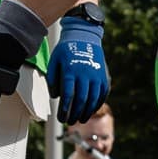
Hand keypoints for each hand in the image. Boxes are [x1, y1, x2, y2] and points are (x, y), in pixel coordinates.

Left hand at [49, 11, 109, 125]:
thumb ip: (52, 80)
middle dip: (75, 114)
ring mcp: (97, 75)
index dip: (64, 110)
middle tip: (70, 122)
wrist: (84, 36)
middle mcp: (86, 74)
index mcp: (71, 71)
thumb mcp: (54, 61)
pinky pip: (102, 94)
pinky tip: (90, 110)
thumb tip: (57, 97)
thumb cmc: (66, 50)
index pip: (68, 96)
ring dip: (86, 112)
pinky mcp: (104, 76)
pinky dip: (97, 104)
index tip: (61, 119)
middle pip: (81, 100)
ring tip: (80, 119)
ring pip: (93, 99)